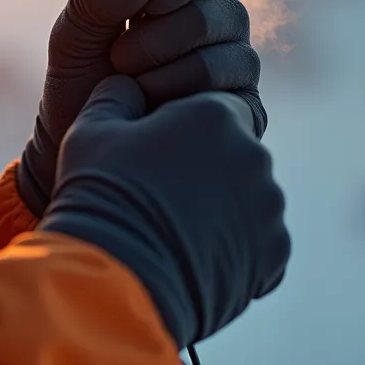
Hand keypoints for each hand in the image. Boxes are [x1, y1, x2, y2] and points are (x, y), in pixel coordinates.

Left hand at [16, 0, 266, 215]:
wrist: (78, 157)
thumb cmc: (79, 90)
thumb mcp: (71, 38)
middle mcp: (217, 30)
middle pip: (222, 11)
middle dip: (164, 36)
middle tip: (120, 58)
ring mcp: (233, 73)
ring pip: (230, 57)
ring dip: (169, 74)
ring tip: (131, 92)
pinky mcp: (241, 117)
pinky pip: (231, 102)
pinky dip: (182, 106)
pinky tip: (153, 116)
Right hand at [38, 76, 289, 346]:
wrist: (114, 280)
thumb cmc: (99, 197)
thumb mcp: (91, 131)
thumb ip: (116, 95)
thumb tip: (126, 84)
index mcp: (215, 115)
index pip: (214, 110)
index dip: (184, 131)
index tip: (158, 155)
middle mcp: (254, 156)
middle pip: (235, 155)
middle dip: (207, 172)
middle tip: (163, 197)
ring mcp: (268, 209)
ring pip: (249, 202)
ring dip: (223, 212)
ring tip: (175, 234)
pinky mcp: (273, 256)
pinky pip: (258, 246)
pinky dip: (234, 252)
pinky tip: (194, 260)